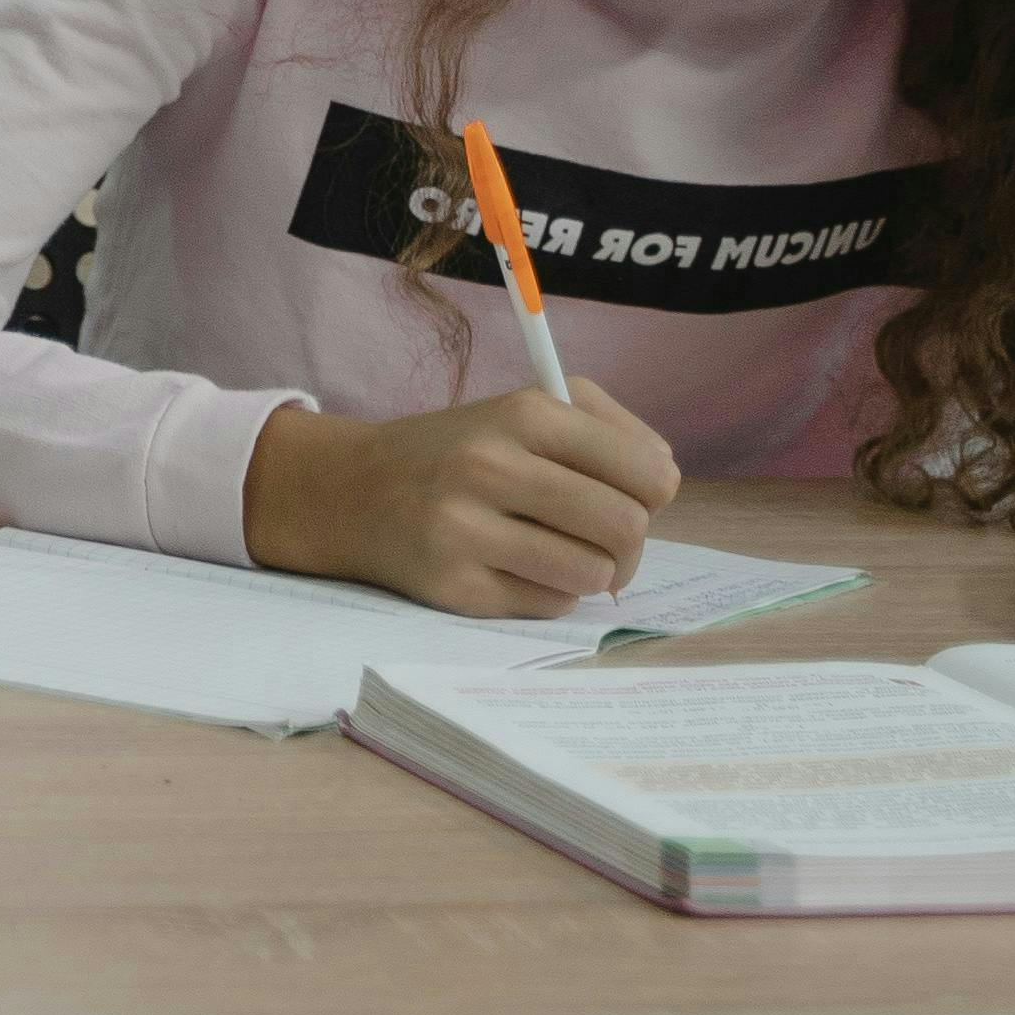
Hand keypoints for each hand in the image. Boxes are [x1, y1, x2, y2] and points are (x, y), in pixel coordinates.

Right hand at [243, 376, 681, 616]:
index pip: (647, 470)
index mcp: (524, 413)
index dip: (655, 492)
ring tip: (563, 554)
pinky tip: (516, 568)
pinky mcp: (454, 585)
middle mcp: (491, 465)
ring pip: (593, 574)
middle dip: (630, 542)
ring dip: (591, 572)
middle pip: (626, 527)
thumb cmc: (460, 450)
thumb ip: (605, 432)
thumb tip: (662, 483)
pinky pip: (550, 603)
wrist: (352, 489)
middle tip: (605, 539)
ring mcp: (467, 529)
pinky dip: (550, 591)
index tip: (633, 495)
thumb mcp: (523, 410)